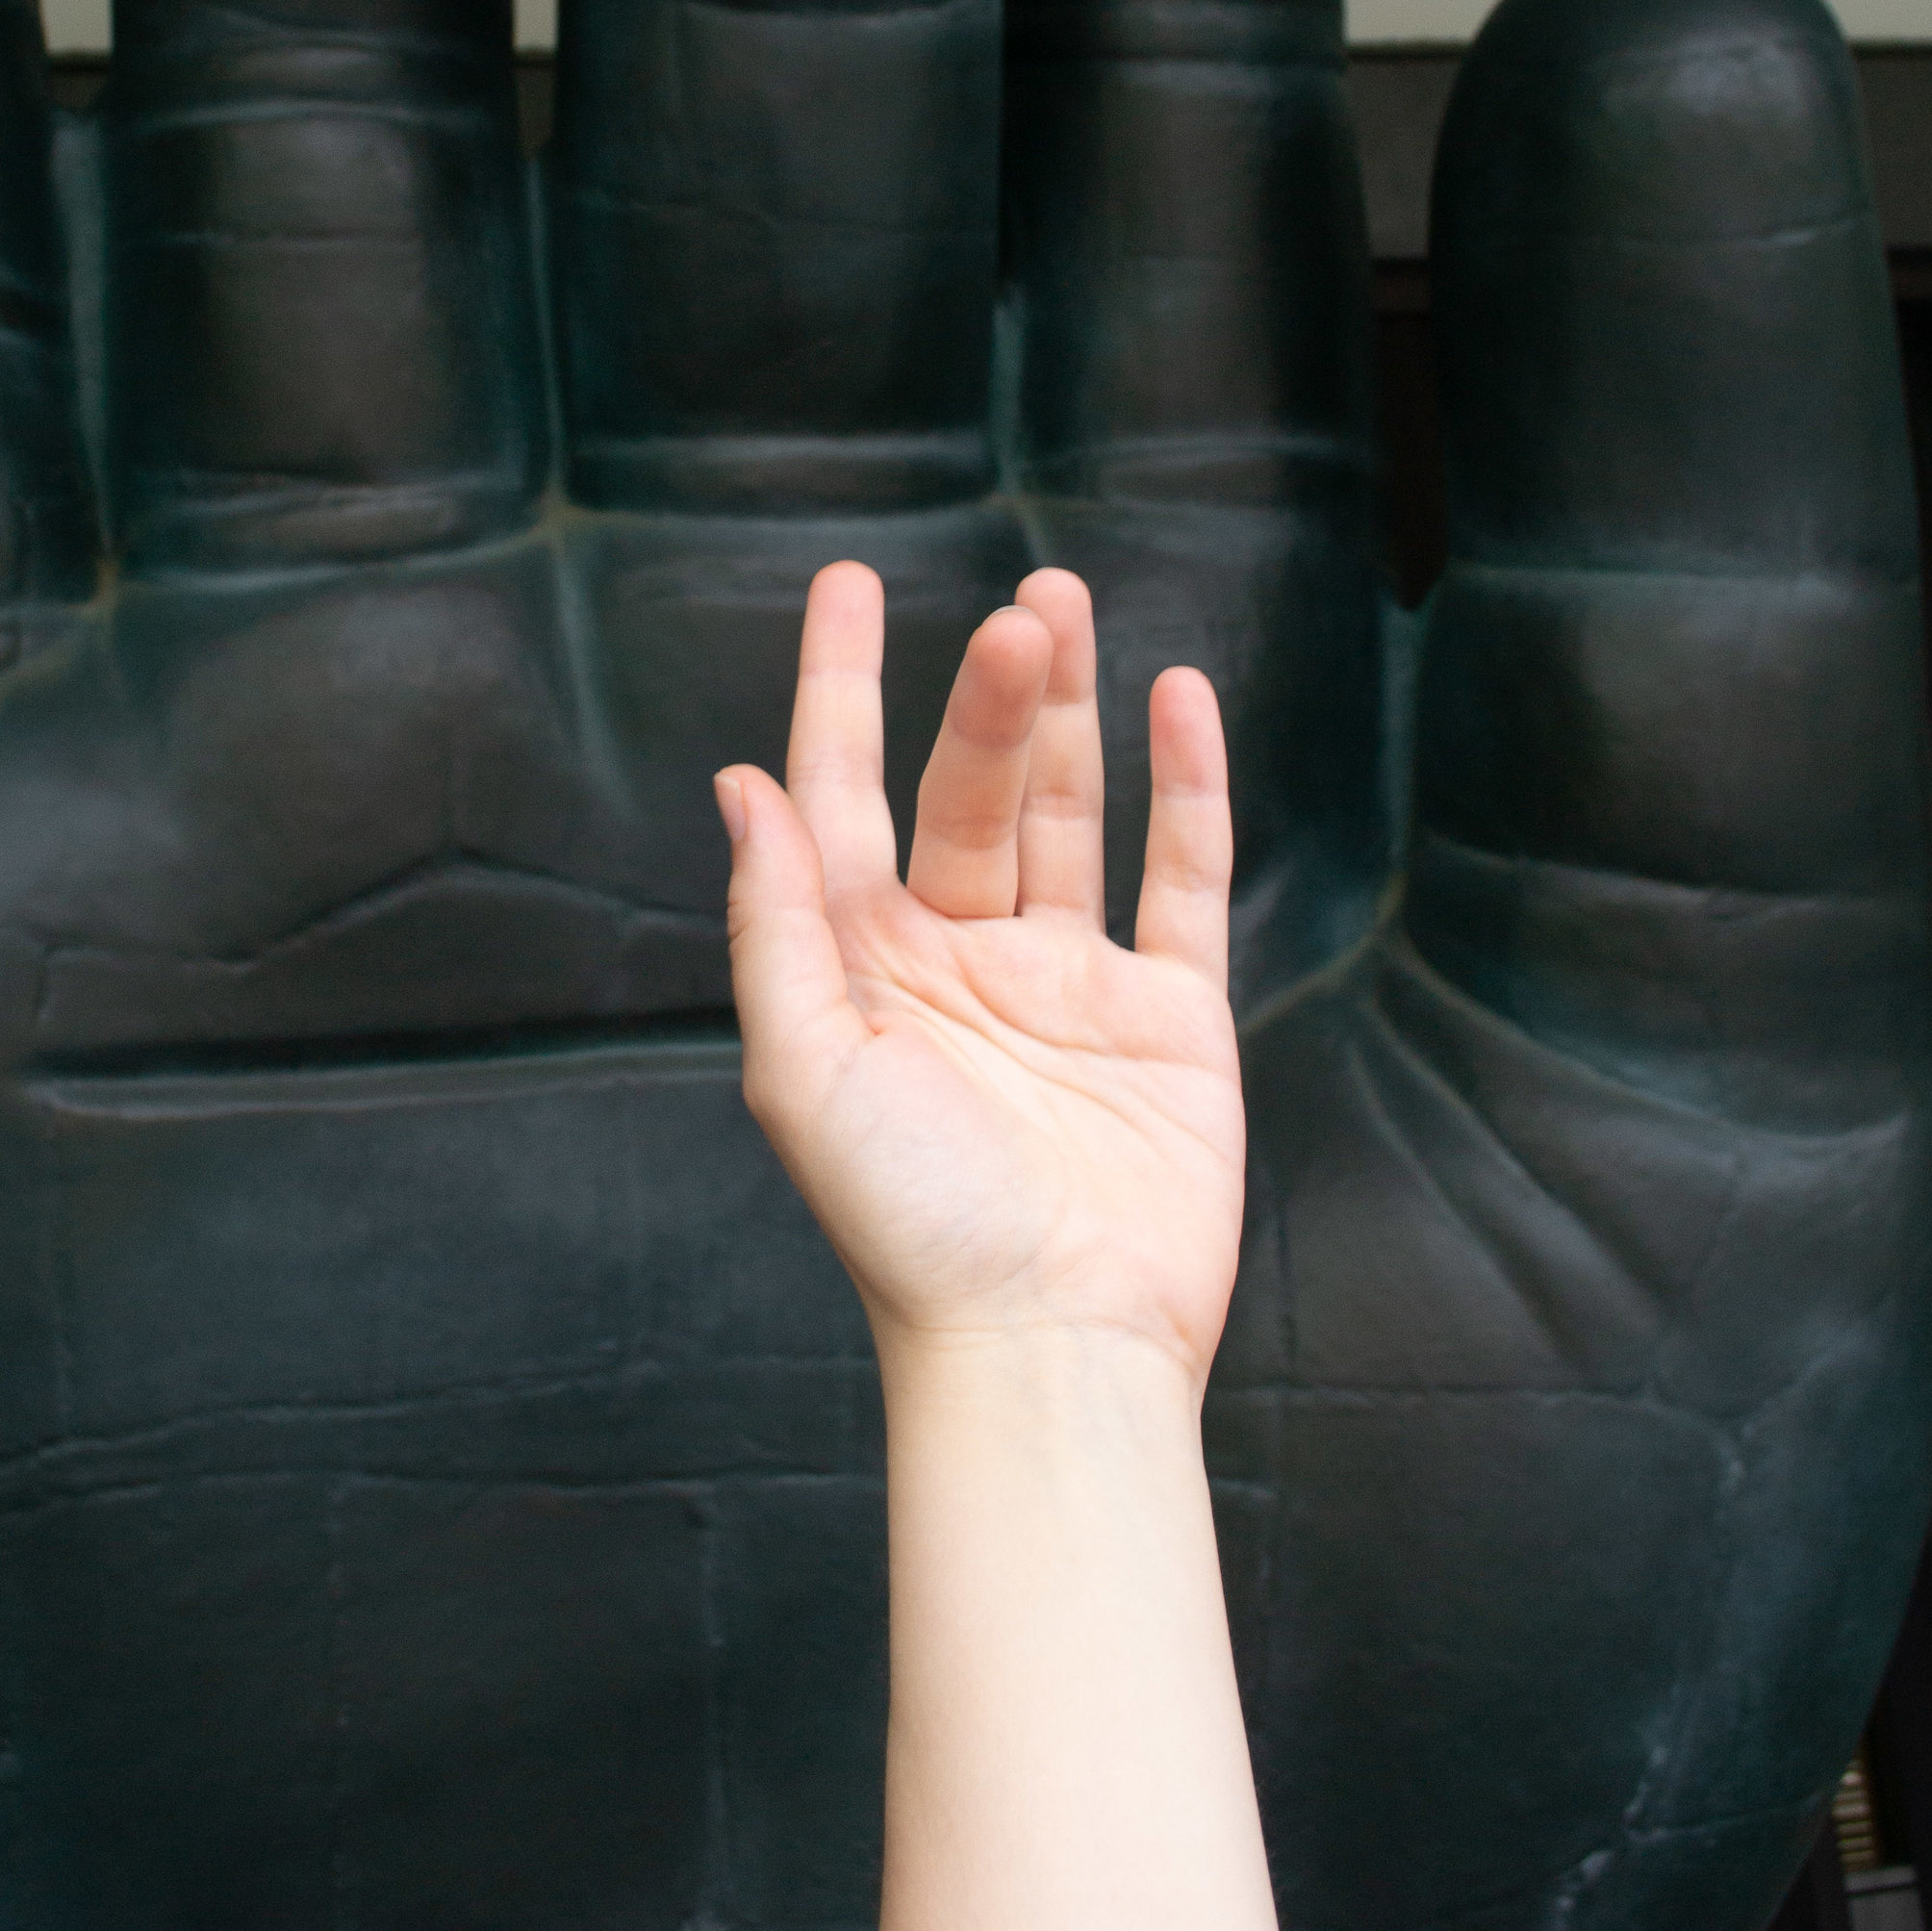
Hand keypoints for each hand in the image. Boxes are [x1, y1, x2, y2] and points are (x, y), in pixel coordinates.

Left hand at [723, 563, 1243, 1378]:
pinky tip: (1180, 699)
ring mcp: (1070, 985)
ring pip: (1071, 813)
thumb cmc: (909, 1229)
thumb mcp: (805, 1073)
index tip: (846, 583)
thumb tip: (745, 784)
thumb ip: (777, 924)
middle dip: (990, 697)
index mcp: (863, 968)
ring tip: (1066, 605)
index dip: (842, 687)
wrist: (1051, 1348)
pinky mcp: (1169, 1020)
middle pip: (969, 791)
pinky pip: (1182, 880)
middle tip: (1025, 608)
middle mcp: (961, 960)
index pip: (844, 793)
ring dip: (1070, 712)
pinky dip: (1186, 789)